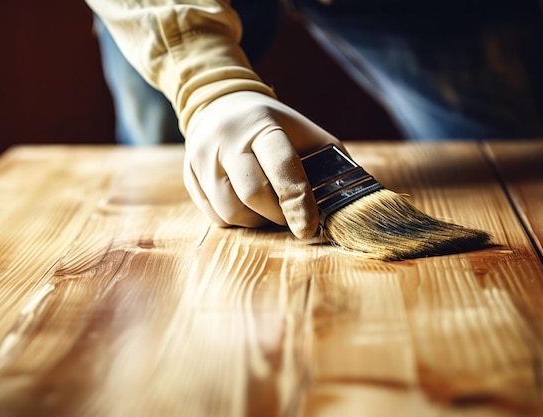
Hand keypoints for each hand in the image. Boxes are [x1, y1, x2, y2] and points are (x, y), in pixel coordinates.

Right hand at [183, 91, 343, 238]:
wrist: (221, 103)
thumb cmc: (274, 124)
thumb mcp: (305, 131)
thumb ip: (330, 161)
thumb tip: (353, 200)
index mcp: (261, 124)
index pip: (281, 168)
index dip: (298, 203)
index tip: (309, 229)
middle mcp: (226, 140)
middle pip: (253, 195)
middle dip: (277, 215)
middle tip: (289, 213)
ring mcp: (202, 158)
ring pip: (231, 212)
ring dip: (257, 221)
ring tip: (268, 208)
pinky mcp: (189, 175)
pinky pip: (215, 216)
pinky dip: (237, 219)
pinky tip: (246, 205)